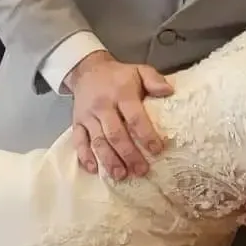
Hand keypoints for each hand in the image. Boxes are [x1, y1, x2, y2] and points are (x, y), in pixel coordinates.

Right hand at [66, 53, 172, 179]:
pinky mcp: (77, 123)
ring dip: (109, 160)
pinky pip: (78, 141)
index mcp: (121, 93)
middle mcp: (103, 106)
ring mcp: (88, 116)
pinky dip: (85, 156)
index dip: (146, 135)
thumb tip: (169, 92)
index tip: (157, 150)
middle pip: (116, 134)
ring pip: (98, 141)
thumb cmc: (119, 75)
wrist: (87, 69)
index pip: (134, 117)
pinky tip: (94, 169)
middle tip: (141, 171)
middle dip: (129, 155)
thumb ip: (154, 79)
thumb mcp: (139, 70)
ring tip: (121, 175)